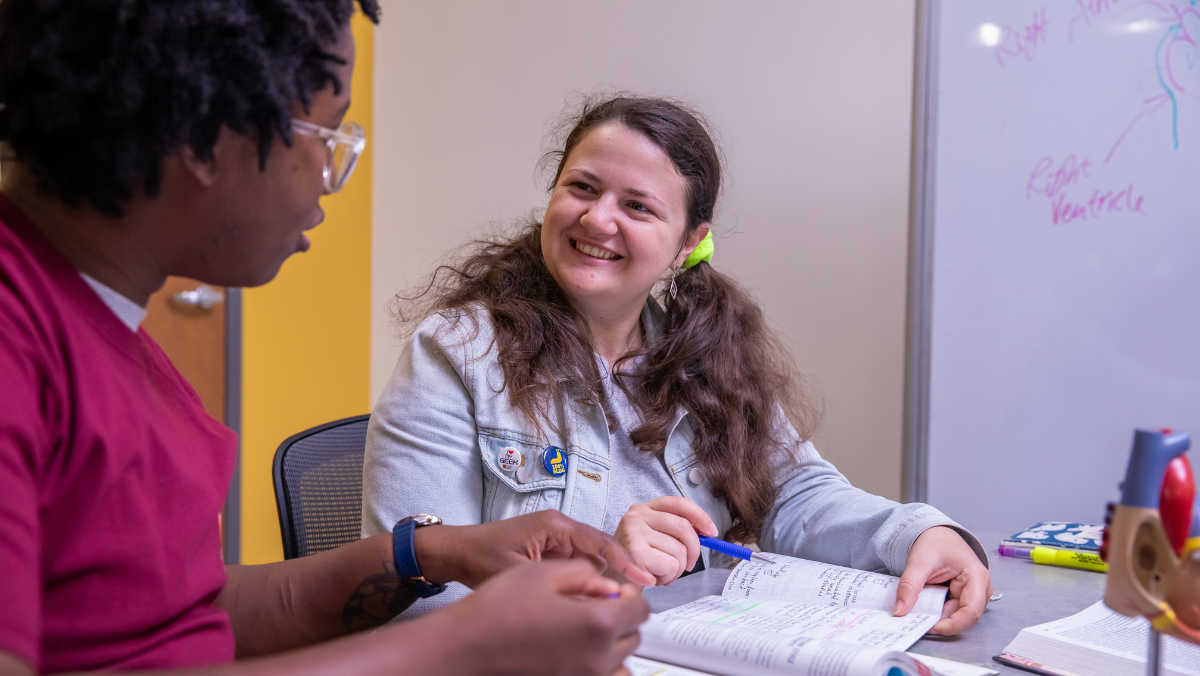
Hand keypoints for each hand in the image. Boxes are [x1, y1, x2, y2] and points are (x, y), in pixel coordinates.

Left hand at [416, 510, 655, 587]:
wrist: (455, 553)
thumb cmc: (479, 558)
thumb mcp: (519, 572)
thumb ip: (558, 580)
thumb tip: (591, 591)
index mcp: (555, 525)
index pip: (600, 541)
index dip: (625, 561)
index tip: (643, 577)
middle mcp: (559, 528)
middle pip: (599, 551)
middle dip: (615, 573)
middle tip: (633, 596)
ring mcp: (555, 538)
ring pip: (589, 561)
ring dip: (598, 579)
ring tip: (608, 600)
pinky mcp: (549, 549)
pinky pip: (575, 565)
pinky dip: (583, 580)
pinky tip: (586, 597)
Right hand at [439, 560, 648, 675]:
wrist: (464, 646)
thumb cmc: (497, 609)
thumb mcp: (543, 573)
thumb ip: (585, 573)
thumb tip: (609, 586)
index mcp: (597, 623)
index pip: (640, 607)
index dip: (630, 592)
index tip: (616, 588)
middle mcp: (597, 657)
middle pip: (634, 635)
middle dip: (622, 616)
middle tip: (597, 603)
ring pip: (622, 662)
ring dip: (614, 643)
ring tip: (588, 629)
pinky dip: (601, 665)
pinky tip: (579, 650)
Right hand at [614, 496, 717, 585]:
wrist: (612, 580)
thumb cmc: (638, 560)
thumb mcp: (655, 537)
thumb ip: (676, 531)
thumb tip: (707, 532)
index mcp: (644, 508)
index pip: (678, 503)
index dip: (700, 516)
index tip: (712, 532)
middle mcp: (637, 515)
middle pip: (683, 527)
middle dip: (694, 550)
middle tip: (690, 565)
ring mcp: (634, 532)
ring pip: (679, 550)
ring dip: (677, 569)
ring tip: (662, 572)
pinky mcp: (635, 552)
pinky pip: (670, 565)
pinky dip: (669, 576)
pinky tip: (655, 577)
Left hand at [894, 525, 992, 634]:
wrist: (937, 534)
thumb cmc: (936, 542)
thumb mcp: (919, 561)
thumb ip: (909, 586)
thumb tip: (900, 611)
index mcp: (977, 577)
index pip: (971, 611)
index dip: (952, 624)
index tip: (930, 627)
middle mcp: (980, 589)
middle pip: (962, 616)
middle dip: (940, 621)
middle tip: (915, 621)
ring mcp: (973, 595)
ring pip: (954, 616)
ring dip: (936, 617)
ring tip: (916, 612)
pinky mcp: (963, 597)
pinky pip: (949, 611)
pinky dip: (935, 612)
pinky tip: (922, 608)